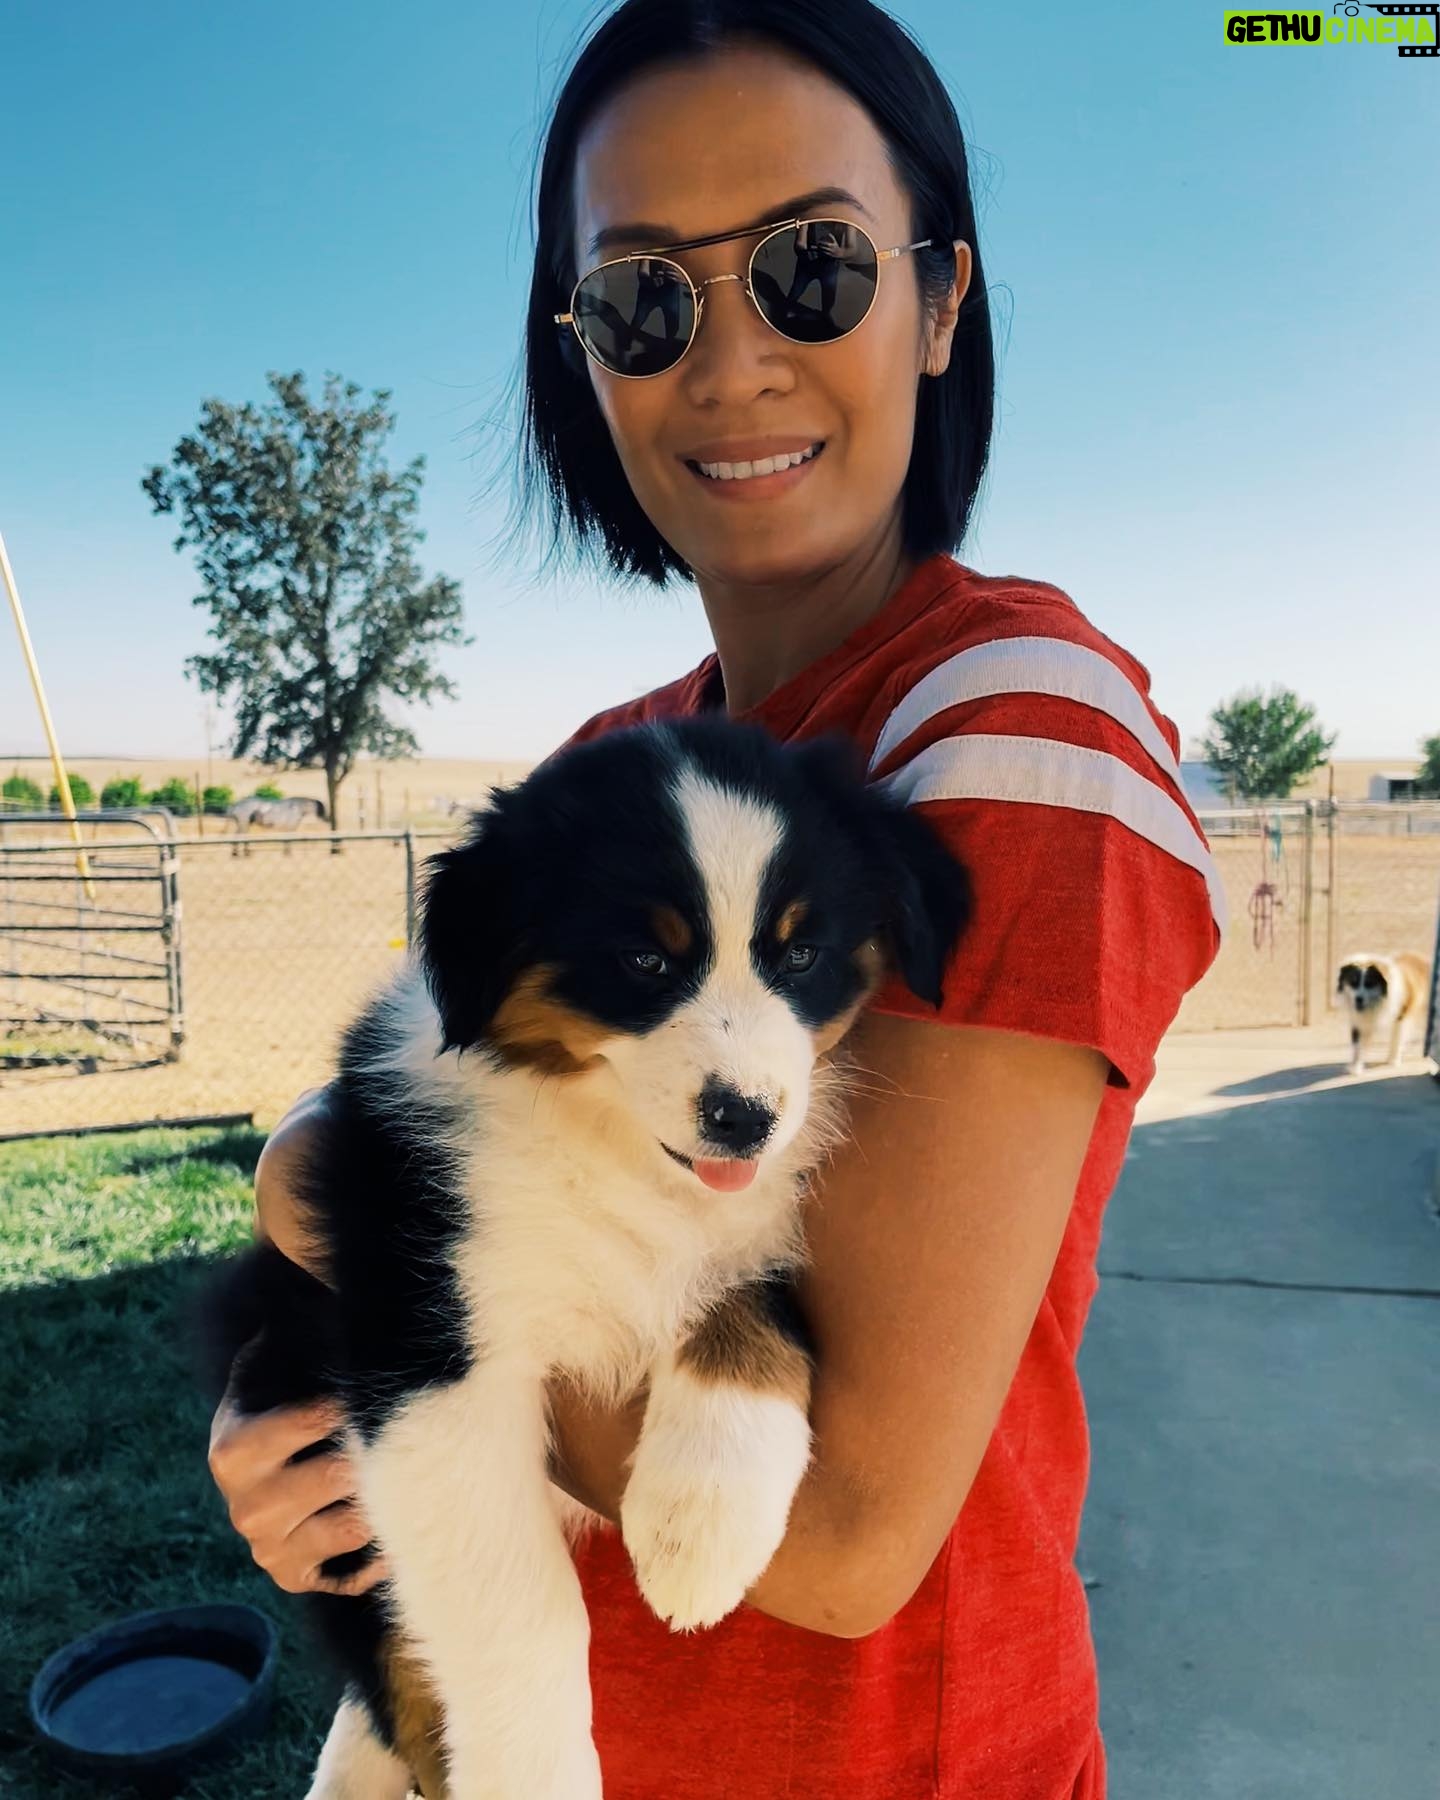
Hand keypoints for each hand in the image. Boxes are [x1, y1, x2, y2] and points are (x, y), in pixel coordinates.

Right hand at [208, 1082, 385, 1595]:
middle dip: (368, 1454)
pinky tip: (407, 1508)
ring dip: (387, 1492)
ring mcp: (270, 1548)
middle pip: (318, 1484)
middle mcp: (242, 1503)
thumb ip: (317, 1305)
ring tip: (415, 1453)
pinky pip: (352, 1571)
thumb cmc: (318, 1371)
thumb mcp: (304, 1341)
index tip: (364, 1393)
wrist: (307, 1446)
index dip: (319, 1418)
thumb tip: (332, 1223)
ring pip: (347, 1526)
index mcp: (232, 1441)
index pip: (266, 1438)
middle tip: (411, 1422)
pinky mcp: (300, 1580)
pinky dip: (385, 1543)